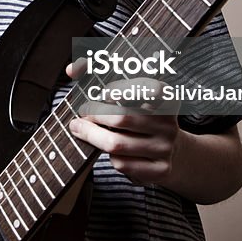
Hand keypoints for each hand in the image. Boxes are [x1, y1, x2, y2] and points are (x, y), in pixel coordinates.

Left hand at [65, 59, 180, 185]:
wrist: (166, 151)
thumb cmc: (137, 115)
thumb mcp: (128, 94)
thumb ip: (100, 74)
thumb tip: (72, 69)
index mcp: (167, 98)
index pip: (151, 88)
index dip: (123, 89)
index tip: (102, 93)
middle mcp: (169, 123)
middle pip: (122, 118)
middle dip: (94, 114)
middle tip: (82, 112)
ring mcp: (166, 148)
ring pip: (116, 144)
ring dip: (92, 136)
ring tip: (82, 128)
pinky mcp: (160, 170)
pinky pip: (122, 163)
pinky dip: (109, 157)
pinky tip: (108, 150)